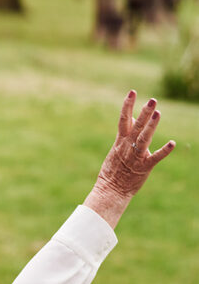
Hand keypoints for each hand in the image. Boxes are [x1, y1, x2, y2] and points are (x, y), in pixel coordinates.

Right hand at [84, 91, 174, 228]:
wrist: (110, 191)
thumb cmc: (114, 170)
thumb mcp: (117, 149)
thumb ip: (127, 133)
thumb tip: (135, 117)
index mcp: (120, 142)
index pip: (124, 120)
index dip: (127, 106)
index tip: (132, 92)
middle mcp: (127, 147)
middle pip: (136, 126)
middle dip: (144, 113)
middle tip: (152, 100)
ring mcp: (136, 157)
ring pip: (144, 138)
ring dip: (151, 126)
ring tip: (158, 113)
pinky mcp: (144, 167)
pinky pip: (155, 158)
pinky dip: (163, 151)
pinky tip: (172, 143)